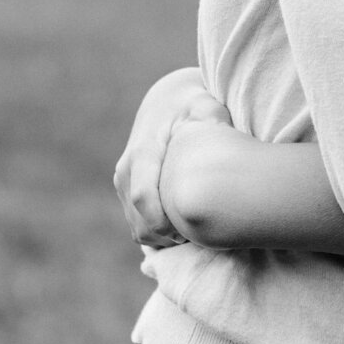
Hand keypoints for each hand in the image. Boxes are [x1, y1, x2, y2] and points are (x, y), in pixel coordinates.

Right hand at [113, 68, 230, 246]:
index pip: (143, 196)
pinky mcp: (126, 190)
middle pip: (138, 220)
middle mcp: (127, 169)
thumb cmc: (192, 105)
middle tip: (198, 242)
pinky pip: (137, 224)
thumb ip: (211, 118)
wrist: (167, 101)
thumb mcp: (205, 105)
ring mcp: (123, 182)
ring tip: (194, 238)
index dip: (161, 223)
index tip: (186, 235)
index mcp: (144, 152)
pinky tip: (183, 232)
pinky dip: (157, 234)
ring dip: (161, 239)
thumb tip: (220, 131)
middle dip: (165, 238)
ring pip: (136, 226)